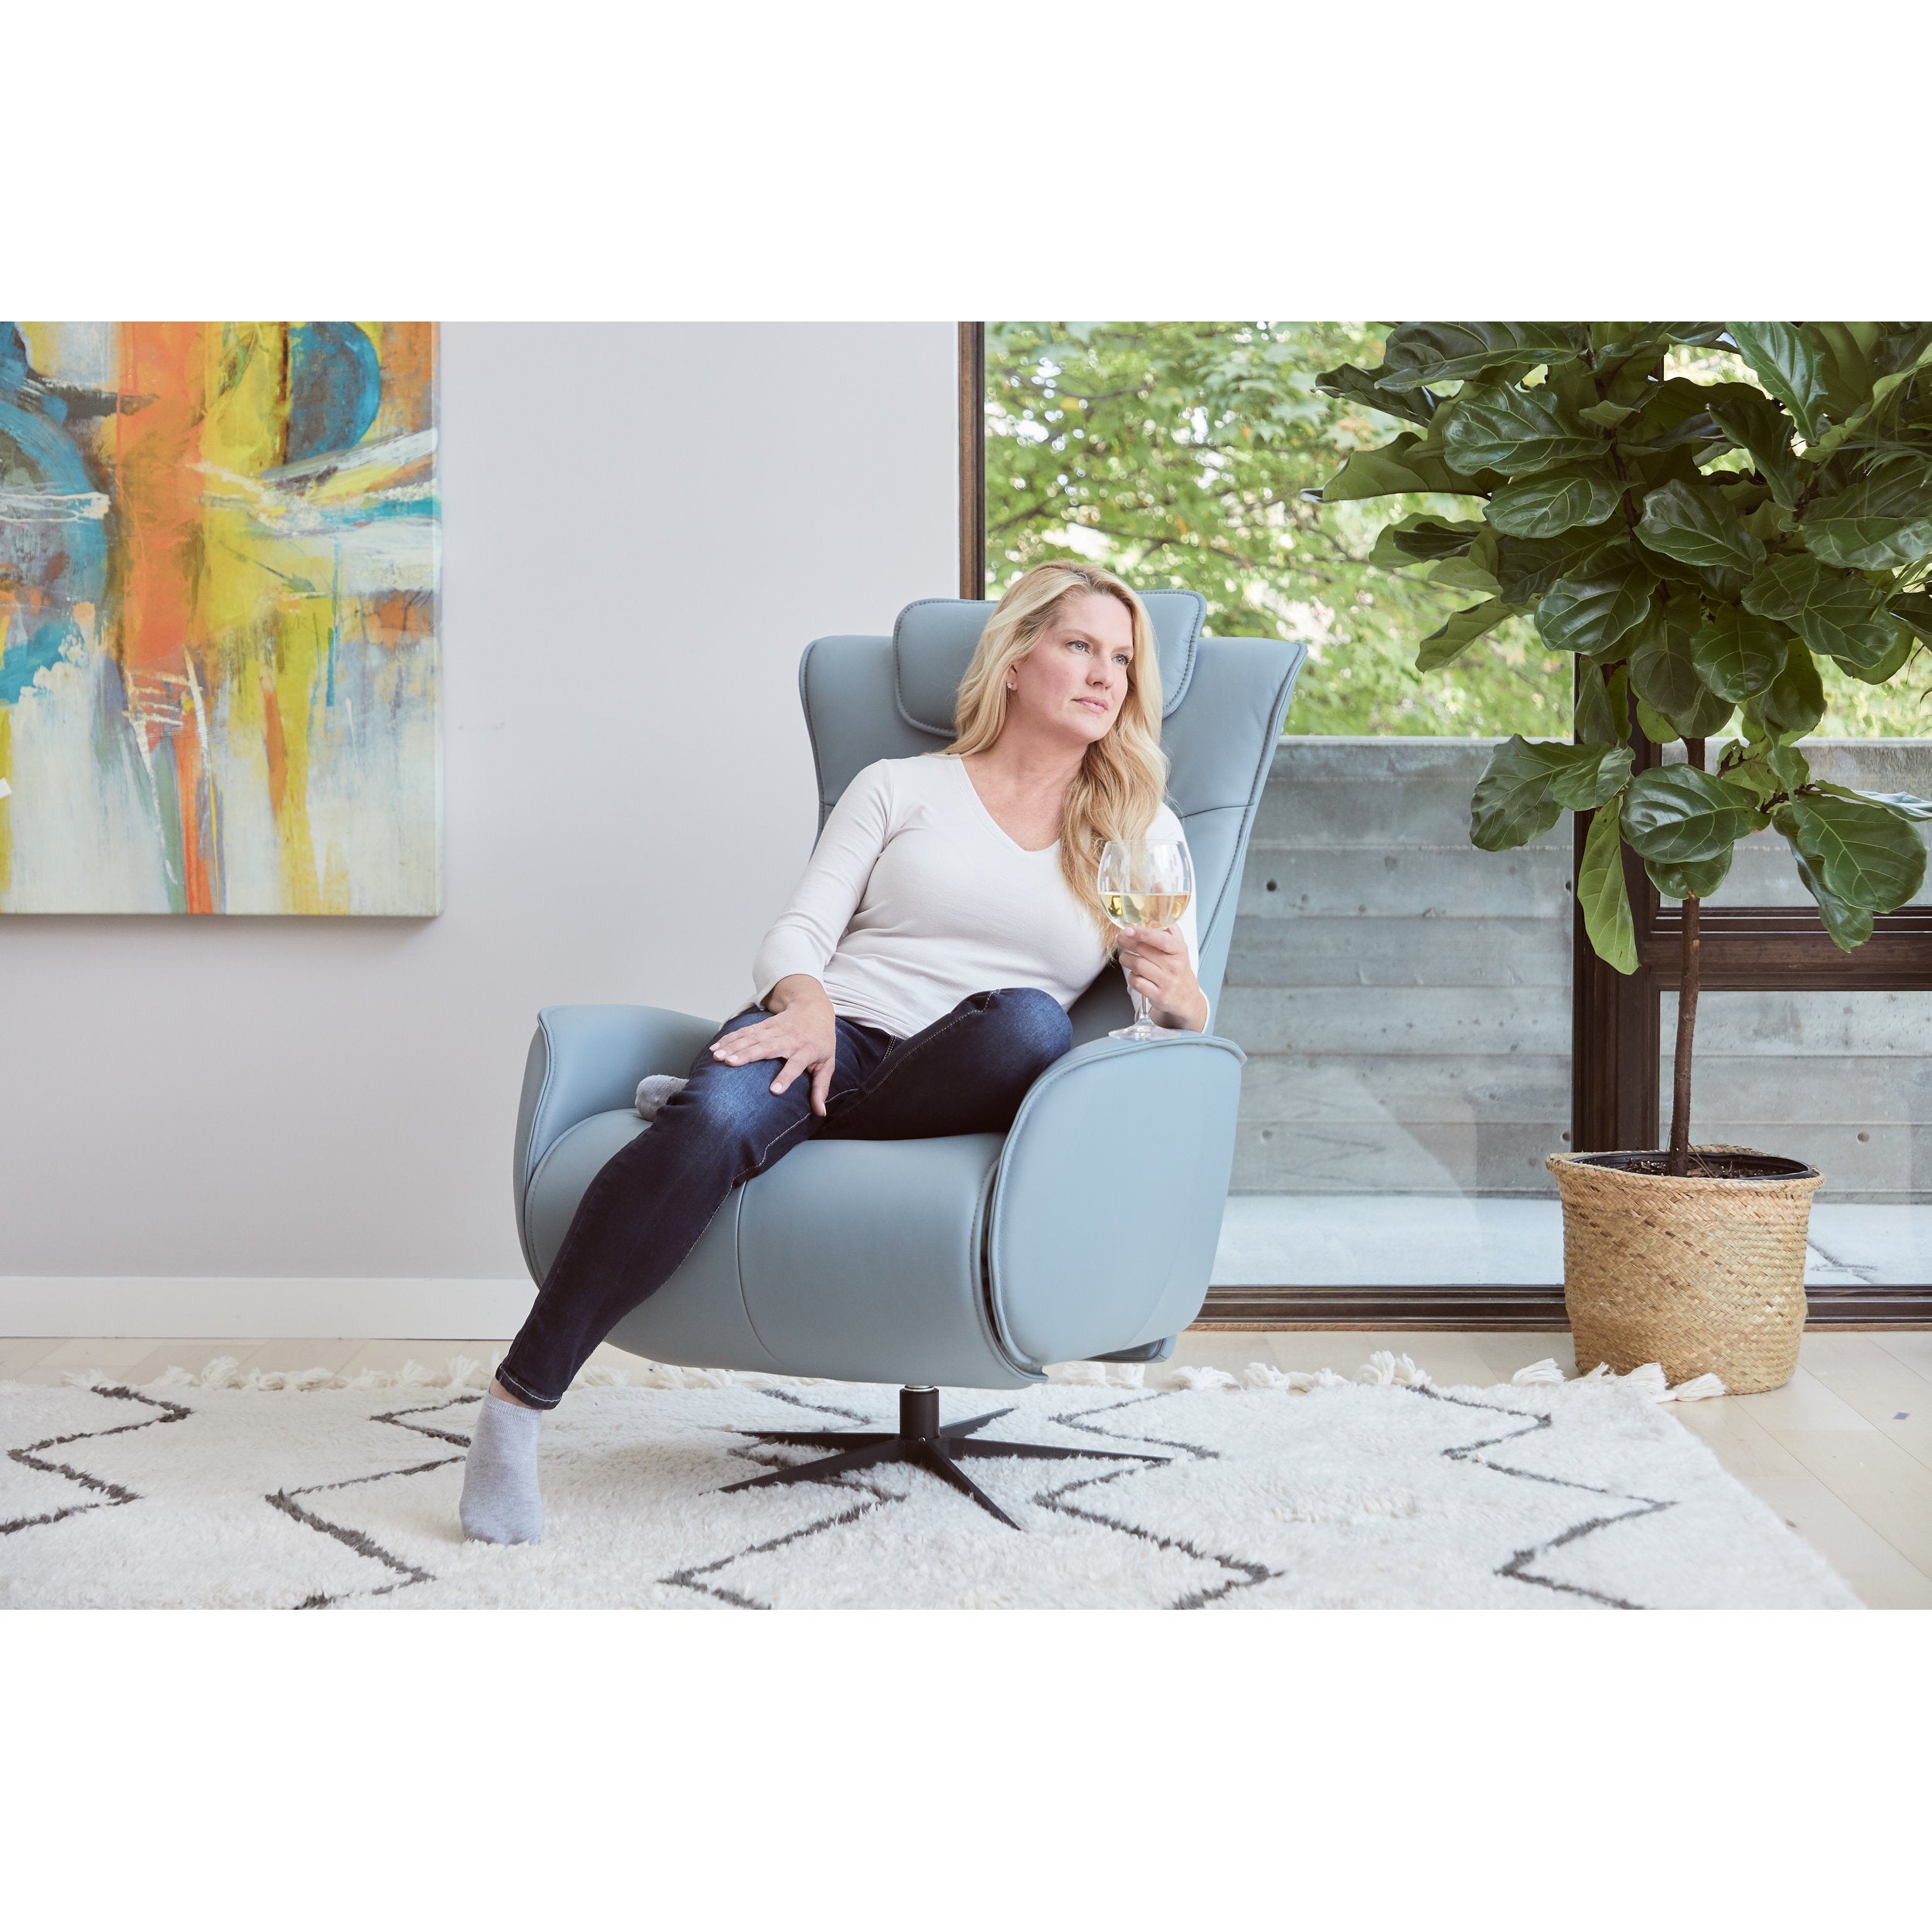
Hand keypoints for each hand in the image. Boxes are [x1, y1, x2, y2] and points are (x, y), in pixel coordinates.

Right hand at [709, 975, 838, 1113]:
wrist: (813, 1008)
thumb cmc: (820, 1040)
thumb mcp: (827, 1063)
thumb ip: (821, 1088)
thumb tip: (821, 1113)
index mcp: (806, 1051)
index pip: (795, 1065)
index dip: (785, 1078)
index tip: (773, 1091)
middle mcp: (788, 1039)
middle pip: (767, 1048)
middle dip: (748, 1055)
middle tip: (731, 1064)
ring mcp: (774, 1030)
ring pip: (752, 1038)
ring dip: (733, 1046)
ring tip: (718, 1057)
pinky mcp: (763, 1025)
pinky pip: (744, 1031)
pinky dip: (729, 1038)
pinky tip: (716, 1047)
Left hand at [1116, 926, 1208, 1032]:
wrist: (1186, 998)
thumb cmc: (1178, 969)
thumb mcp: (1179, 948)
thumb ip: (1169, 930)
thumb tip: (1155, 912)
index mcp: (1179, 950)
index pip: (1161, 939)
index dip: (1143, 933)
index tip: (1128, 929)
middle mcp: (1174, 966)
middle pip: (1143, 950)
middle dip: (1126, 942)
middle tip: (1120, 938)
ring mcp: (1166, 982)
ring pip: (1136, 965)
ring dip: (1126, 958)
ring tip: (1126, 956)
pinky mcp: (1158, 995)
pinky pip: (1136, 982)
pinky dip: (1131, 976)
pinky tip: (1135, 974)